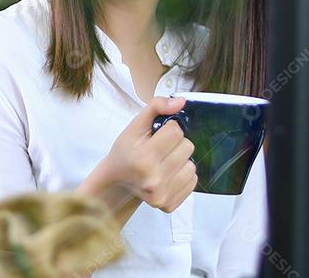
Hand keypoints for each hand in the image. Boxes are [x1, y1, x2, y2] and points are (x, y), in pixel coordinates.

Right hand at [86, 96, 197, 215]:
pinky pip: (193, 181)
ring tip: (164, 162)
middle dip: (175, 144)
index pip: (176, 131)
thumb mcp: (134, 126)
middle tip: (159, 149)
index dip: (168, 129)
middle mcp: (154, 180)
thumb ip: (156, 107)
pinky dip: (182, 175)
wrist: (116, 182)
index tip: (156, 135)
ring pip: (192, 165)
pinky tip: (167, 174)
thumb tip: (181, 102)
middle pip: (187, 147)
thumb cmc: (125, 152)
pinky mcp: (169, 206)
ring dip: (181, 160)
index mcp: (143, 159)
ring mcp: (162, 196)